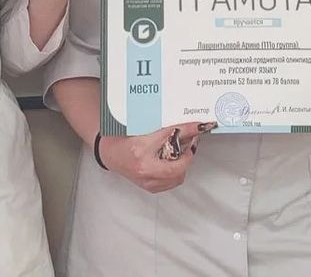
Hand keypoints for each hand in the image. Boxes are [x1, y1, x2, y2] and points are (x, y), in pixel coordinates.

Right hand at [100, 121, 215, 193]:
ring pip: (178, 175)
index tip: (200, 126)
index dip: (189, 130)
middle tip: (189, 141)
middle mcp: (144, 168)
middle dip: (188, 152)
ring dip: (183, 162)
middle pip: (179, 164)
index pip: (171, 137)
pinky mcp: (150, 187)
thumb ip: (165, 127)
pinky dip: (176, 171)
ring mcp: (148, 180)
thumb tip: (187, 124)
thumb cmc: (122, 140)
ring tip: (180, 151)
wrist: (110, 153)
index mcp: (140, 149)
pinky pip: (172, 181)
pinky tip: (173, 161)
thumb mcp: (142, 128)